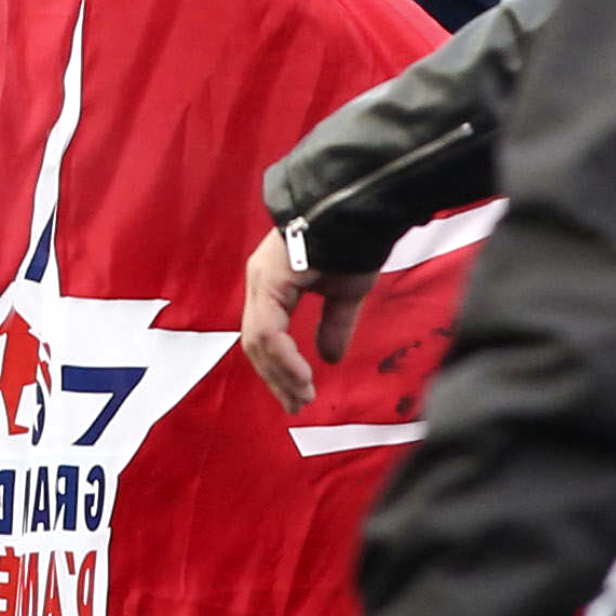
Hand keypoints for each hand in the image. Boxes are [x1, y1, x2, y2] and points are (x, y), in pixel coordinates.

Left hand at [240, 227, 379, 412]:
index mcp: (274, 283)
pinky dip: (283, 358)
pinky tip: (302, 376)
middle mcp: (261, 282)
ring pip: (258, 341)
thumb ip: (333, 324)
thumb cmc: (354, 244)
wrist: (358, 210)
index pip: (266, 336)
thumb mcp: (344, 294)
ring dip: (280, 374)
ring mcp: (261, 280)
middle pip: (256, 344)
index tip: (300, 394)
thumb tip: (330, 358)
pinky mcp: (269, 281)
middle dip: (276, 379)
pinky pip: (268, 330)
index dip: (281, 369)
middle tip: (296, 405)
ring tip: (301, 397)